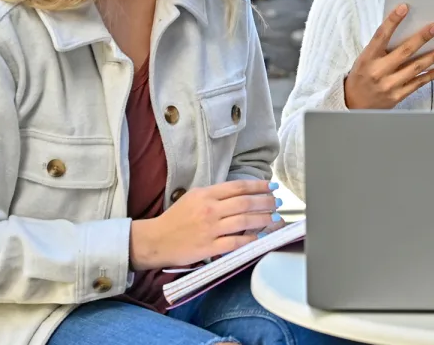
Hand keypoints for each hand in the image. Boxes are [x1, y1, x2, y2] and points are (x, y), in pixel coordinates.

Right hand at [129, 179, 280, 269]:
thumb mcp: (193, 197)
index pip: (238, 187)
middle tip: (277, 202)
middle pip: (245, 203)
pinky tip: (260, 238)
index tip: (271, 186)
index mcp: (206, 194)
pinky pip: (235, 243)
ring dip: (263, 219)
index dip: (258, 186)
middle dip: (265, 202)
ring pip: (243, 222)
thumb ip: (215, 194)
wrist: (155, 240)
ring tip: (274, 218)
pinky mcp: (208, 247)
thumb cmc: (175, 218)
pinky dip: (250, 241)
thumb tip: (241, 193)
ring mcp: (210, 229)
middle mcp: (210, 210)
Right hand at [344, 3, 433, 109]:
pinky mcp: (398, 95)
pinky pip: (418, 83)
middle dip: (423, 37)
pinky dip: (431, 75)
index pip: (381, 35)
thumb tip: (403, 31)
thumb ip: (380, 48)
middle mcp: (379, 71)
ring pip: (415, 67)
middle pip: (405, 51)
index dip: (393, 21)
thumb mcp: (364, 59)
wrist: (354, 104)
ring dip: (433, 56)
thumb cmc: (361, 77)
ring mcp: (389, 84)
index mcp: (368, 58)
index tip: (404, 8)